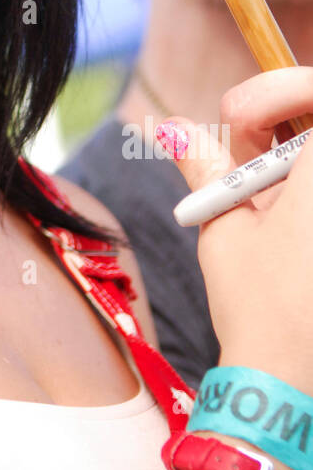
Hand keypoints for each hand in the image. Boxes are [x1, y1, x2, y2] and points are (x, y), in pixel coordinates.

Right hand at [159, 66, 312, 395]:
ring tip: (262, 197)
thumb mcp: (225, 225)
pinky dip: (296, 190)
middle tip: (244, 149)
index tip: (239, 120)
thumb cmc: (259, 305)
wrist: (288, 382)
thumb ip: (206, 164)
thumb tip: (173, 125)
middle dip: (283, 116)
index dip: (281, 87)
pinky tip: (281, 220)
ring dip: (291, 157)